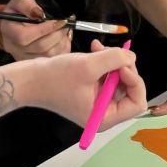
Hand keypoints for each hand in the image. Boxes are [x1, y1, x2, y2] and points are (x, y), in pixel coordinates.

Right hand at [0, 0, 71, 59]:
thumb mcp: (19, 1)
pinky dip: (62, 49)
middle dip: (57, 34)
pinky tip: (63, 39)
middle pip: (40, 47)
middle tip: (66, 24)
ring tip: (64, 30)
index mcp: (9, 32)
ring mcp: (25, 58)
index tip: (59, 21)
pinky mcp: (35, 63)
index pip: (25, 36)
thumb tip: (39, 13)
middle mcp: (15, 48)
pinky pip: (54, 60)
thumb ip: (26, 4)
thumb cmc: (18, 12)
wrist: (15, 25)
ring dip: (61, 42)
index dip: (45, 29)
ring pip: (49, 55)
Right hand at [26, 46, 145, 130]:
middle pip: (130, 89)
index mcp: (105, 118)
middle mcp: (103, 113)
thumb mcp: (88, 66)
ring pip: (119, 78)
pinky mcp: (91, 90)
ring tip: (97, 48)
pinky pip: (107, 75)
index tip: (123, 65)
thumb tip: (132, 57)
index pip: (137, 102)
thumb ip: (115, 59)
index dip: (135, 81)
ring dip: (112, 60)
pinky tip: (94, 48)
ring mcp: (97, 101)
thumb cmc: (55, 78)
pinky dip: (103, 60)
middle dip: (122, 68)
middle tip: (111, 52)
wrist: (29, 79)